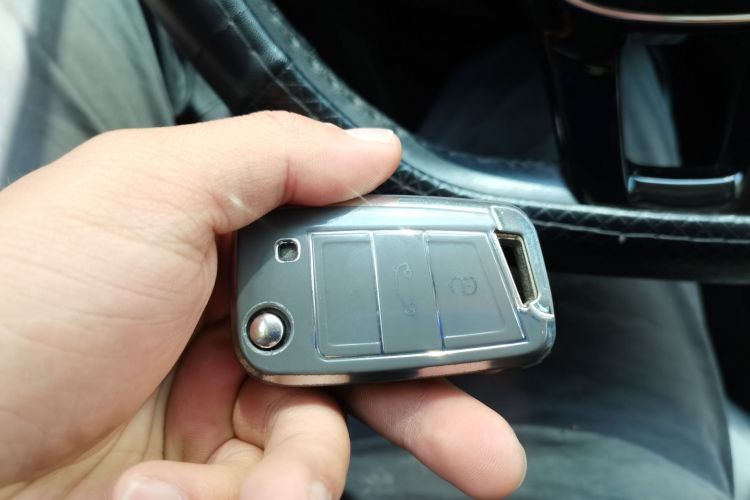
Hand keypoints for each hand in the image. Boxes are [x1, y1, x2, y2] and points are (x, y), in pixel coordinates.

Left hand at [0, 112, 524, 498]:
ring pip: (319, 453)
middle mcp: (226, 339)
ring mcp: (214, 424)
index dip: (410, 302)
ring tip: (264, 485)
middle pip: (356, 374)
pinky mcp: (202, 492)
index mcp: (224, 257)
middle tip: (487, 452)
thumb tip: (369, 149)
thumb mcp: (147, 191)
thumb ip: (271, 158)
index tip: (466, 329)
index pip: (347, 273)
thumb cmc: (13, 306)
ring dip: (301, 474)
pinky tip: (169, 495)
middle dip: (428, 412)